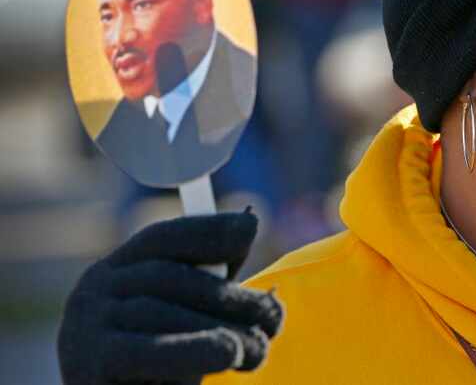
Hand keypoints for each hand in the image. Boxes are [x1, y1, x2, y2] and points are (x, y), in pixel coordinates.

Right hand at [58, 211, 281, 383]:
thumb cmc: (160, 374)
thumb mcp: (186, 321)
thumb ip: (210, 285)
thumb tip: (247, 226)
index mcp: (117, 271)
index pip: (163, 238)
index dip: (207, 230)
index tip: (249, 230)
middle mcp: (94, 291)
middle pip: (167, 277)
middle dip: (227, 295)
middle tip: (273, 319)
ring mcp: (82, 327)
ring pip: (158, 312)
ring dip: (219, 327)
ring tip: (258, 350)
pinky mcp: (86, 366)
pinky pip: (143, 352)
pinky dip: (190, 350)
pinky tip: (227, 353)